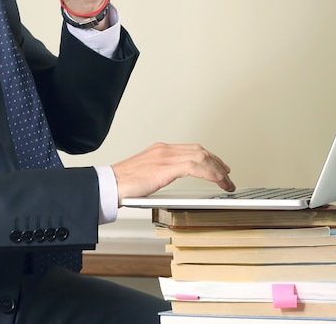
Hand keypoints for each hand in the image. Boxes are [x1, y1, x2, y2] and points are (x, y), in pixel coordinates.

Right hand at [112, 142, 235, 202]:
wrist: (108, 185)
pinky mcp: (165, 168)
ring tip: (226, 182)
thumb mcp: (146, 176)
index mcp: (160, 150)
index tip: (218, 167)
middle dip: (217, 163)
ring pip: (200, 156)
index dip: (208, 157)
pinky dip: (209, 173)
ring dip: (217, 170)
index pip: (191, 149)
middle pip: (200, 150)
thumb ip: (160, 175)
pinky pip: (194, 167)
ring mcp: (165, 157)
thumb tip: (171, 186)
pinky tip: (216, 181)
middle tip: (227, 176)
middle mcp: (164, 150)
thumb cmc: (123, 184)